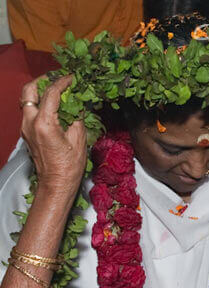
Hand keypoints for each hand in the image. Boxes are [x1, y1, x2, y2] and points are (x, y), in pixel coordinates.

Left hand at [21, 75, 86, 198]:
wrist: (56, 185)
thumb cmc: (68, 167)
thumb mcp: (79, 139)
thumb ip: (77, 116)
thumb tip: (78, 103)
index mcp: (43, 123)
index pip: (51, 93)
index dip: (63, 82)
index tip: (72, 78)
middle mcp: (29, 123)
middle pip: (29, 91)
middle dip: (43, 81)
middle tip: (57, 79)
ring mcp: (26, 129)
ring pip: (27, 101)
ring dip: (41, 93)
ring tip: (56, 92)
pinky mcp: (27, 135)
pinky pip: (30, 113)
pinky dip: (40, 105)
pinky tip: (54, 108)